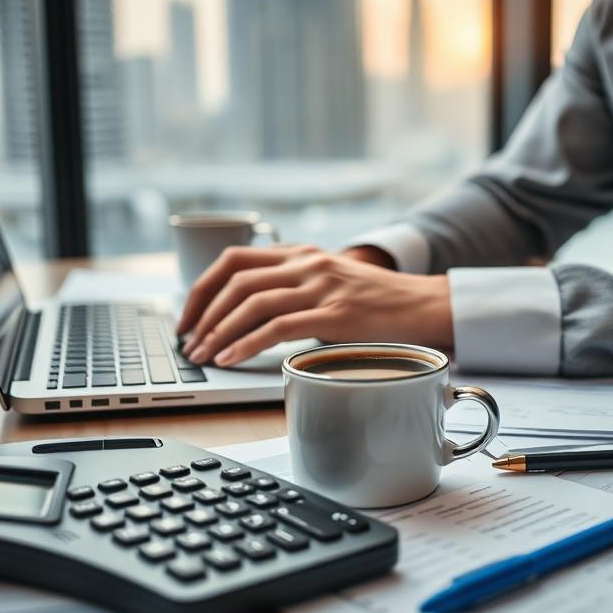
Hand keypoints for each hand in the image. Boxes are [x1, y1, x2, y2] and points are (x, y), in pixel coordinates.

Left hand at [177, 245, 452, 365]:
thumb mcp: (331, 280)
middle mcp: (306, 264)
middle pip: (235, 281)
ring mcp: (321, 287)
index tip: (188, 317)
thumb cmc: (378, 301)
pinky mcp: (335, 314)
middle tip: (189, 342)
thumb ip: (296, 286)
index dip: (202, 289)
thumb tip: (251, 313)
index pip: (233, 260)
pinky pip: (278, 327)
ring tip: (204, 355)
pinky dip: (247, 344)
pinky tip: (231, 358)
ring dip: (218, 331)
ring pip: (252, 303)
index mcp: (300, 254)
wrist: (425, 305)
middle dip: (202, 314)